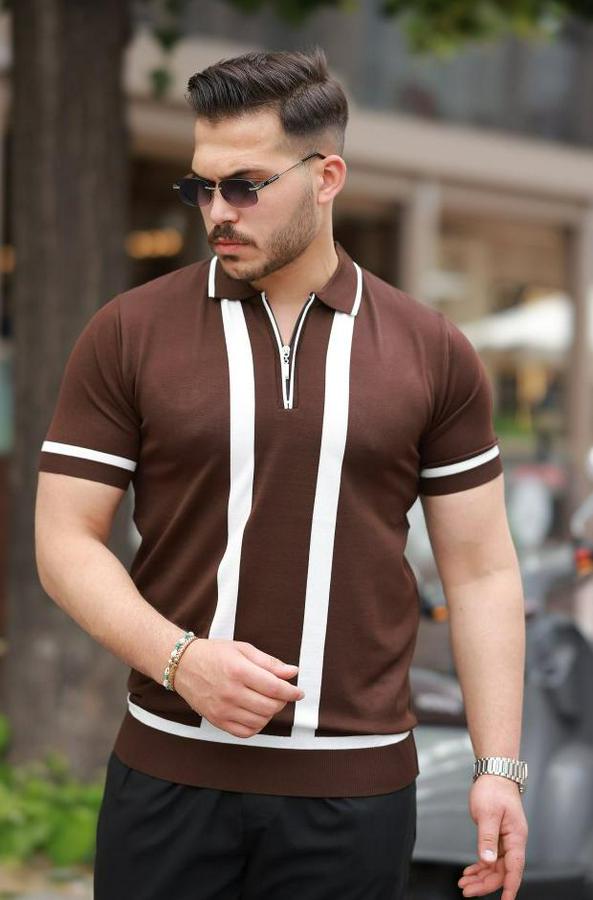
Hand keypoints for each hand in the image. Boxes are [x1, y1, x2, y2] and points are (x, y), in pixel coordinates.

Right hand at [173, 638, 304, 736]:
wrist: (183, 665)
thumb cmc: (215, 654)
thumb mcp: (243, 649)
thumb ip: (269, 662)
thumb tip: (292, 672)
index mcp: (238, 670)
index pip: (273, 687)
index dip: (291, 692)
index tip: (298, 692)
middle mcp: (230, 692)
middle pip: (269, 706)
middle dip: (282, 701)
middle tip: (281, 694)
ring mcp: (222, 709)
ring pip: (260, 721)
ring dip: (270, 713)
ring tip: (267, 702)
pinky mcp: (216, 720)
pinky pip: (245, 732)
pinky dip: (256, 725)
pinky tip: (256, 713)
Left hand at [458, 774, 527, 899]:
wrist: (494, 774)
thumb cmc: (493, 789)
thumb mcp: (487, 813)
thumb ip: (487, 838)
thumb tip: (487, 861)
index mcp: (516, 836)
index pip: (515, 868)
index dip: (510, 886)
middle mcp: (513, 841)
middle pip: (502, 871)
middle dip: (485, 884)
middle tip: (466, 891)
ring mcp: (505, 840)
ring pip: (495, 867)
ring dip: (481, 877)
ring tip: (464, 884)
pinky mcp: (497, 837)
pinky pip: (490, 858)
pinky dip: (480, 866)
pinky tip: (469, 872)